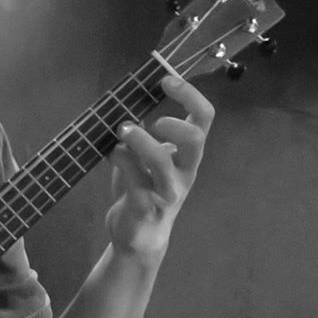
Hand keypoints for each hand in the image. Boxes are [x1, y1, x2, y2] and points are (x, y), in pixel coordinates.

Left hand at [104, 70, 213, 261]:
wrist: (139, 236)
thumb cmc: (143, 190)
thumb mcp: (148, 158)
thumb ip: (145, 134)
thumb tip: (128, 101)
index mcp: (188, 155)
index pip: (204, 118)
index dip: (190, 94)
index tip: (166, 80)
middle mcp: (184, 172)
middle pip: (194, 139)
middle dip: (171, 121)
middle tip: (151, 120)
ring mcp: (167, 191)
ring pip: (161, 161)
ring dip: (139, 140)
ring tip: (123, 132)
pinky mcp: (145, 207)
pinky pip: (134, 179)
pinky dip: (120, 159)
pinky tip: (112, 154)